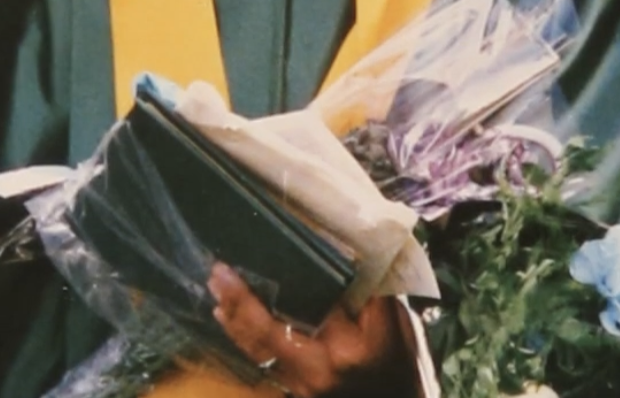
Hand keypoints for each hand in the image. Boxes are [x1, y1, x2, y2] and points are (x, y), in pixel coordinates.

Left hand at [208, 265, 404, 397]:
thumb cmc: (402, 369)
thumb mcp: (400, 327)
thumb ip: (371, 293)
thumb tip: (342, 251)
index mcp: (352, 347)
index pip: (322, 300)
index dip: (303, 269)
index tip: (278, 238)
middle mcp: (321, 369)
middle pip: (271, 330)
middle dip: (242, 300)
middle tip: (220, 271)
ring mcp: (303, 387)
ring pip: (258, 348)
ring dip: (234, 317)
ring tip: (216, 287)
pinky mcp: (294, 394)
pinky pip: (261, 362)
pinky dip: (243, 338)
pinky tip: (226, 317)